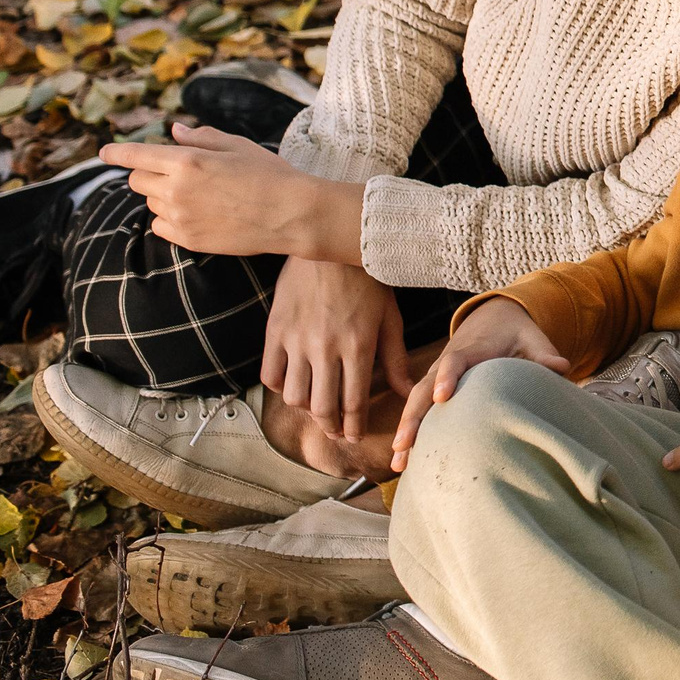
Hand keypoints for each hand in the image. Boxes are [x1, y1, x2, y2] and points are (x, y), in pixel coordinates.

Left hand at [101, 123, 362, 261]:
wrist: (291, 214)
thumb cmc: (269, 174)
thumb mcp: (237, 146)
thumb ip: (200, 138)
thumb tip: (173, 131)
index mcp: (186, 162)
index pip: (136, 155)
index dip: (117, 152)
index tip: (104, 152)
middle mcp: (175, 191)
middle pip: (138, 181)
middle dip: (149, 173)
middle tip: (177, 173)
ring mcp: (179, 218)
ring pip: (151, 203)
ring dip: (163, 196)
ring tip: (200, 195)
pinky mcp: (187, 239)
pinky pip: (161, 226)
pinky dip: (170, 218)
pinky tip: (197, 213)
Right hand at [265, 258, 408, 440]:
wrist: (330, 244)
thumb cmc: (367, 280)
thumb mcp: (389, 316)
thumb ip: (397, 357)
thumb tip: (409, 392)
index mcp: (358, 346)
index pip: (354, 402)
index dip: (354, 426)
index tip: (355, 436)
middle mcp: (326, 348)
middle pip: (322, 407)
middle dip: (330, 427)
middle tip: (335, 432)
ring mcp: (297, 341)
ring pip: (294, 396)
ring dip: (306, 410)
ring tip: (316, 410)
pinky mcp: (275, 331)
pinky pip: (270, 374)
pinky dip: (279, 387)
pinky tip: (293, 385)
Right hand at [389, 298, 570, 471]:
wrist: (493, 318)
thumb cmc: (516, 333)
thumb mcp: (532, 337)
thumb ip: (543, 353)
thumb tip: (562, 366)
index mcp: (471, 349)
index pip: (455, 361)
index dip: (448, 377)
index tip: (442, 396)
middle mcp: (446, 364)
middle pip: (423, 388)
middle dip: (413, 416)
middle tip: (404, 444)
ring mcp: (436, 377)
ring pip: (415, 403)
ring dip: (406, 430)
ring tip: (399, 463)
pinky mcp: (434, 389)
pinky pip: (418, 410)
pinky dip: (410, 433)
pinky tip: (404, 462)